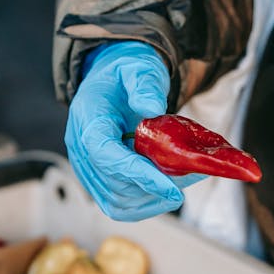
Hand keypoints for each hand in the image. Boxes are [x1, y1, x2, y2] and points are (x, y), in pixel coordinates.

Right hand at [66, 42, 195, 221]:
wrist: (113, 81)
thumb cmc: (126, 75)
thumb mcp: (138, 68)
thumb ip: (144, 86)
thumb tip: (152, 107)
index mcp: (87, 118)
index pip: (105, 154)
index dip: (137, 174)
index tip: (171, 187)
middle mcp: (81, 148)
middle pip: (114, 183)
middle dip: (155, 186)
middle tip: (192, 175)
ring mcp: (87, 167)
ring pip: (117, 201)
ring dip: (154, 199)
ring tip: (184, 181)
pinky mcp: (98, 180)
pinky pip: (119, 205)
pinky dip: (145, 204)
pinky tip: (168, 192)